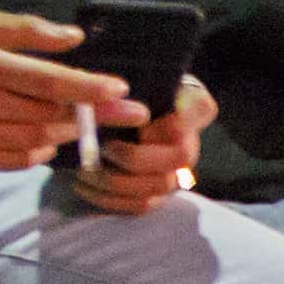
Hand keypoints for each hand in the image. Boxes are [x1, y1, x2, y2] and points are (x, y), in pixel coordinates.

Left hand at [62, 74, 208, 213]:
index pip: (200, 108)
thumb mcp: (118, 78)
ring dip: (116, 180)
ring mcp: (174, 172)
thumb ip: (122, 80)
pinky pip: (141, 205)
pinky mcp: (155, 195)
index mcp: (187, 105)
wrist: (101, 120)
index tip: (144, 118)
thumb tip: (111, 90)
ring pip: (159, 185)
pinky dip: (109, 199)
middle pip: (181, 156)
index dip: (179, 118)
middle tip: (105, 147)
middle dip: (136, 156)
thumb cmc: (114, 94)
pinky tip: (83, 184)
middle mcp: (188, 141)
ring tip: (85, 168)